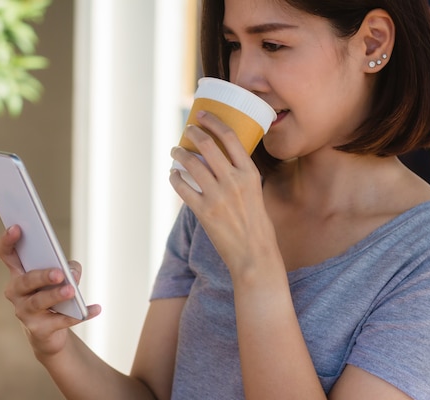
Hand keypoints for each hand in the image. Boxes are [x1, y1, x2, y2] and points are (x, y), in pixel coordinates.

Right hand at [0, 225, 100, 358]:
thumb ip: (69, 268)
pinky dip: (80, 315)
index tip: (17, 227)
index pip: (6, 253)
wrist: (50, 332)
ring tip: (72, 291)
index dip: (7, 240)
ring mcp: (25, 312)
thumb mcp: (63, 276)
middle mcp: (16, 292)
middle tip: (59, 273)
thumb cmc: (54, 294)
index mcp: (19, 273)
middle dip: (42, 276)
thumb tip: (72, 274)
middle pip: (26, 280)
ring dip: (57, 295)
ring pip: (39, 302)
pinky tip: (96, 309)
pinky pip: (61, 321)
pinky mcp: (38, 330)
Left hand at [169, 111, 279, 277]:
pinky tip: (173, 175)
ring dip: (179, 153)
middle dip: (192, 133)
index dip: (213, 122)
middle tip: (186, 131)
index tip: (202, 115)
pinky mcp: (203, 212)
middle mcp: (234, 181)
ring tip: (175, 151)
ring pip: (191, 163)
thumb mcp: (256, 192)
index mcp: (250, 173)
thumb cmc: (257, 224)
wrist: (254, 254)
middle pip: (207, 145)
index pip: (230, 137)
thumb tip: (219, 161)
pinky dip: (174, 177)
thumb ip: (240, 176)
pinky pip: (182, 187)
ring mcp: (217, 196)